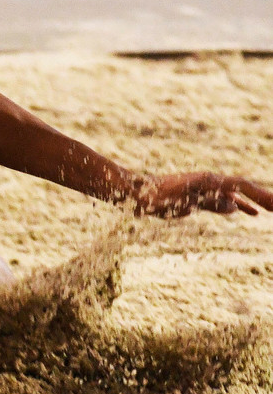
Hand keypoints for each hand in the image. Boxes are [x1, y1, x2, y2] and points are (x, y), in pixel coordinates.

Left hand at [134, 172, 272, 217]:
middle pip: (242, 188)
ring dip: (253, 201)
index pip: (241, 185)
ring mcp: (203, 189)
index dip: (260, 194)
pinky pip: (222, 200)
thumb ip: (208, 203)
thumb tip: (235, 205)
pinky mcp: (196, 196)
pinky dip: (237, 205)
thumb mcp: (182, 202)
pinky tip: (246, 212)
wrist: (134, 193)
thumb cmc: (155, 197)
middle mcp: (208, 182)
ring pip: (234, 194)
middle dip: (262, 197)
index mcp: (207, 180)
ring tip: (271, 210)